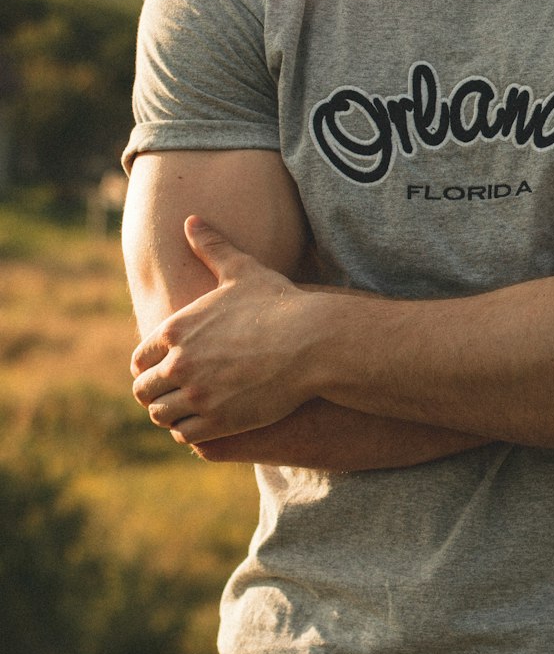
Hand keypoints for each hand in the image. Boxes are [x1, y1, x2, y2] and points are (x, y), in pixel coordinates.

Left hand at [131, 216, 317, 443]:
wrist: (312, 342)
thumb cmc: (279, 304)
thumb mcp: (241, 271)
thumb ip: (212, 247)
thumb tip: (190, 219)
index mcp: (176, 329)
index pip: (140, 359)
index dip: (149, 366)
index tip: (164, 370)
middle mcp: (179, 363)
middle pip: (144, 391)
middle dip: (155, 393)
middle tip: (173, 395)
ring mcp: (197, 395)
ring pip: (162, 416)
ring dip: (170, 414)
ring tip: (187, 411)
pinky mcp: (218, 421)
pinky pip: (186, 434)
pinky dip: (189, 430)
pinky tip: (204, 422)